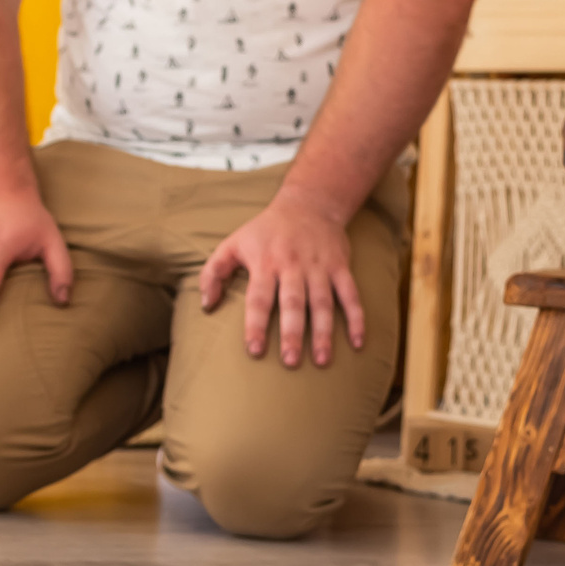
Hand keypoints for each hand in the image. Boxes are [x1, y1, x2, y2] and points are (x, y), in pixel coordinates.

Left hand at [197, 189, 363, 367]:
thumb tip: (206, 305)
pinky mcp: (340, 267)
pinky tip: (358, 342)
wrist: (308, 203)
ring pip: (322, 303)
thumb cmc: (265, 231)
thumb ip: (213, 272)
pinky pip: (351, 294)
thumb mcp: (233, 243)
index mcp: (265, 263)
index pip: (258, 298)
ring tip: (321, 360)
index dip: (256, 325)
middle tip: (290, 361)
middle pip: (292, 303)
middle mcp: (292, 266)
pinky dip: (357, 317)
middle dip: (292, 333)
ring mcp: (319, 267)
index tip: (254, 350)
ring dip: (323, 332)